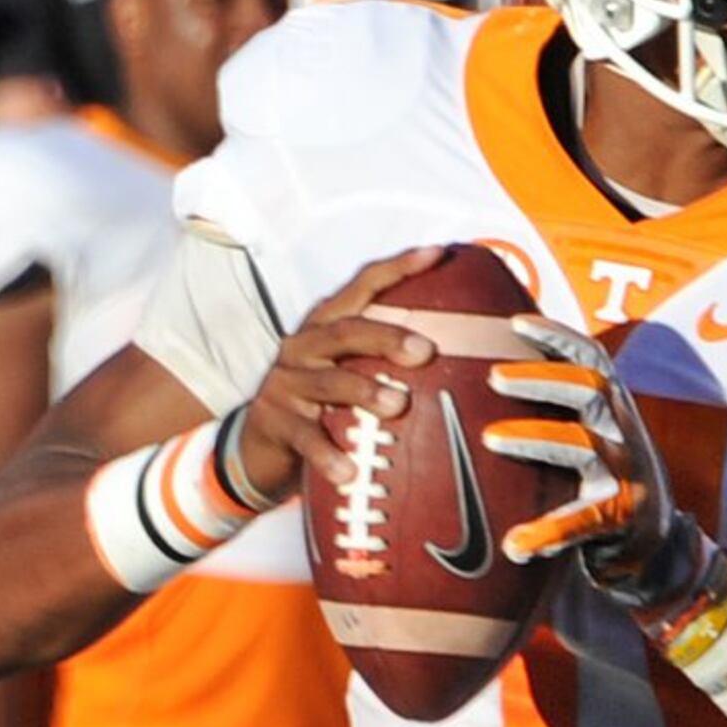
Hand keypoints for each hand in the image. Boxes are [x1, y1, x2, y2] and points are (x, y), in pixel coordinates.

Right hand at [237, 247, 443, 504]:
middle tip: (425, 351)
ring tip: (397, 406)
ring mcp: (286, 383)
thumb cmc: (322, 404)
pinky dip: (329, 456)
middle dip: (387, 336)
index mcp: (327, 327)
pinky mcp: (274, 422)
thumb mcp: (350, 374)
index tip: (437, 254)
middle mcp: (304, 346)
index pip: (362, 287)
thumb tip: (468, 359)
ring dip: (364, 391)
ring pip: (327, 382)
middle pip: (346, 331)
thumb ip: (388, 361)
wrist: (258, 447)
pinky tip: (351, 472)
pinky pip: (305, 439)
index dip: (398, 268)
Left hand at [486, 316, 684, 575]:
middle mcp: (624, 433)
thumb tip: (489, 372)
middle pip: (591, 389)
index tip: (515, 324)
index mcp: (614, 407)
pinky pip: (582, 521)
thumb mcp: (595, 433)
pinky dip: (547, 532)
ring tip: (490, 438)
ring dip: (534, 437)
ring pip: (583, 446)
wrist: (656, 541)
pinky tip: (514, 546)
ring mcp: (626, 474)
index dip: (558, 336)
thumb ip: (562, 407)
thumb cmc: (606, 476)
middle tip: (493, 377)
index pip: (592, 358)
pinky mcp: (621, 517)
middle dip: (541, 379)